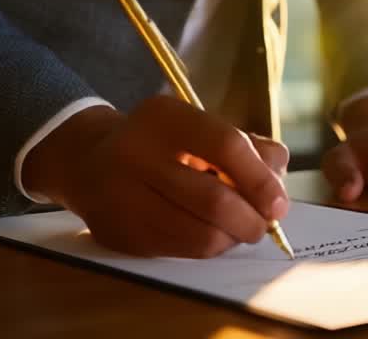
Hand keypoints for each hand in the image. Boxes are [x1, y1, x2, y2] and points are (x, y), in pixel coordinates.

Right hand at [21, 95, 289, 257]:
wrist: (89, 161)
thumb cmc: (162, 143)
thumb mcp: (198, 126)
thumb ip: (245, 146)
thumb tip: (278, 177)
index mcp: (165, 117)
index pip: (226, 146)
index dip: (260, 179)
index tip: (279, 202)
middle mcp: (136, 153)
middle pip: (214, 199)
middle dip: (251, 219)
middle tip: (265, 224)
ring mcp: (122, 197)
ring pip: (199, 234)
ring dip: (233, 238)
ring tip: (241, 229)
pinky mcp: (119, 233)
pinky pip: (180, 250)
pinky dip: (209, 247)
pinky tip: (214, 236)